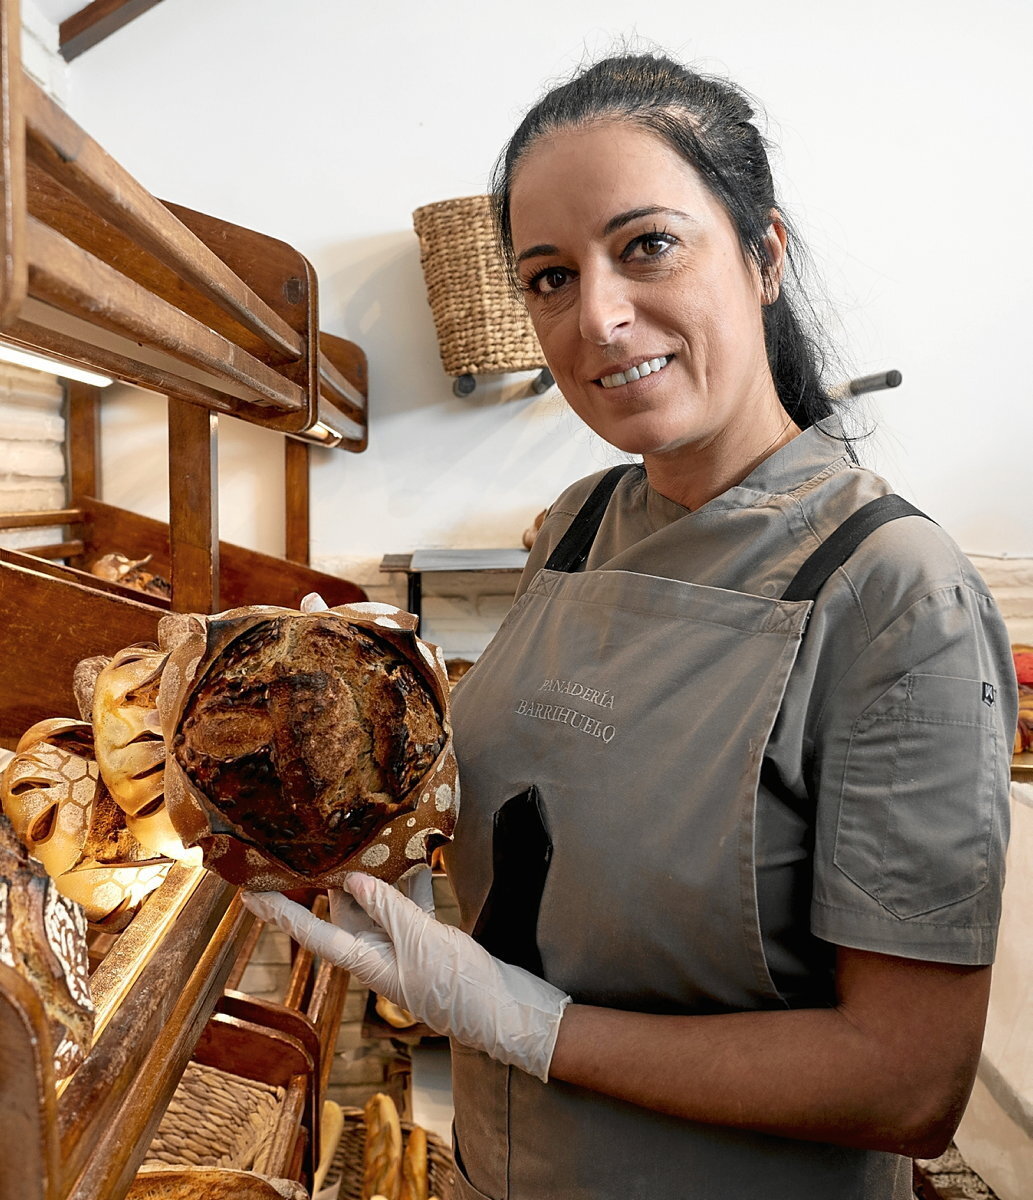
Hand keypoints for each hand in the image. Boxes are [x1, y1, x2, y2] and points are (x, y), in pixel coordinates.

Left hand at [241, 874, 570, 1081]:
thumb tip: (355, 878)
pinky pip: (408, 902)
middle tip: (312, 841)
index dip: (280, 914)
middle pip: (342, 908)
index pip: (313, 932)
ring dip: (374, 871)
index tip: (249, 894)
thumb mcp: (421, 943)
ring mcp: (402, 945)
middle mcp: (377, 952)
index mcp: (366, 962)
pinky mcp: (427, 937)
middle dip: (329, 876)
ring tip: (362, 836)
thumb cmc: (460, 988)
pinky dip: (410, 879)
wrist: (506, 1010)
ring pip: (376, 900)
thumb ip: (387, 908)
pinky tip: (414, 852)